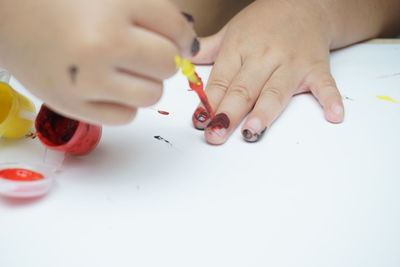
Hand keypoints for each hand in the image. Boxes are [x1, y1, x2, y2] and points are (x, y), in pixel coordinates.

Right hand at [0, 0, 196, 123]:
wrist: (5, 10)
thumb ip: (151, 11)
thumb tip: (188, 44)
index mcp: (114, 5)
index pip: (176, 30)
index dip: (182, 36)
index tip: (178, 40)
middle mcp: (102, 44)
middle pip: (167, 65)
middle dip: (164, 59)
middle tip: (146, 53)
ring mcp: (85, 79)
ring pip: (152, 95)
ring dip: (147, 83)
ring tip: (126, 70)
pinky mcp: (71, 105)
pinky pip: (125, 116)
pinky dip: (125, 104)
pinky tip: (109, 87)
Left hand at [191, 0, 343, 143]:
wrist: (304, 3)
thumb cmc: (264, 22)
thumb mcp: (231, 31)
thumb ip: (208, 50)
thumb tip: (182, 61)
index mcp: (239, 48)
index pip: (221, 81)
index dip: (209, 103)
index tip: (200, 122)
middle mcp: (264, 56)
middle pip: (243, 89)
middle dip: (228, 113)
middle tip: (216, 135)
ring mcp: (291, 62)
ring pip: (276, 90)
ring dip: (264, 112)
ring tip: (252, 132)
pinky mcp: (316, 67)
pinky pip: (325, 84)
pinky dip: (330, 99)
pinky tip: (333, 116)